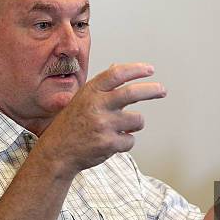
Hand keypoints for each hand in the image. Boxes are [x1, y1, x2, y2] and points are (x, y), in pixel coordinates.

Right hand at [38, 63, 165, 177]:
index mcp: (90, 92)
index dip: (136, 70)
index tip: (150, 70)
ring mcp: (103, 125)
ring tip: (121, 128)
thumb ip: (101, 86)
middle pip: (132, 93)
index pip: (117, 74)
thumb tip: (117, 67)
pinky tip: (111, 142)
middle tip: (162, 90)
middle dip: (151, 90)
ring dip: (135, 124)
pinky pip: (131, 140)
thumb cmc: (71, 124)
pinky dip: (126, 142)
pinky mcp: (108, 143)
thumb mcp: (82, 99)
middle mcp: (97, 106)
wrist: (57, 152)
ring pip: (137, 120)